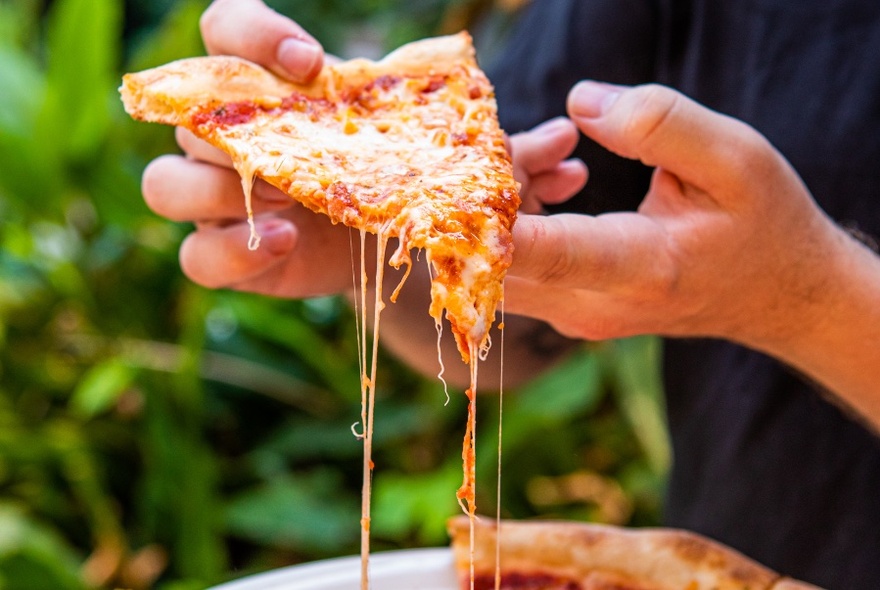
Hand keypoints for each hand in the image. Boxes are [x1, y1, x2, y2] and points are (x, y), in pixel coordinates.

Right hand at [141, 0, 584, 302]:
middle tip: (291, 150)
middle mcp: (237, 136)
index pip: (225, 30)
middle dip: (225, 126)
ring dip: (211, 193)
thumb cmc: (408, 186)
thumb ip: (496, 154)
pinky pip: (195, 258)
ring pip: (164, 185)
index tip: (315, 66)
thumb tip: (570, 151)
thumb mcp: (446, 160)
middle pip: (184, 110)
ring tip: (287, 210)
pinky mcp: (232, 258)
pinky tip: (280, 247)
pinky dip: (227, 254)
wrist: (380, 248)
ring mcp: (223, 200)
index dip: (255, 35)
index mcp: (277, 88)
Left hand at [507, 81, 844, 351]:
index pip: (553, 254)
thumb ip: (659, 124)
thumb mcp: (736, 159)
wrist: (776, 296)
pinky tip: (562, 176)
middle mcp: (594, 304)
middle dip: (497, 183)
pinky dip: (519, 211)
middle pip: (501, 251)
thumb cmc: (762, 225)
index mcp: (643, 268)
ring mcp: (573, 313)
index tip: (463, 190)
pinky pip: (514, 262)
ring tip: (562, 147)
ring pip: (497, 258)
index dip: (497, 224)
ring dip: (507, 194)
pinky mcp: (565, 305)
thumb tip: (579, 103)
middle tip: (550, 137)